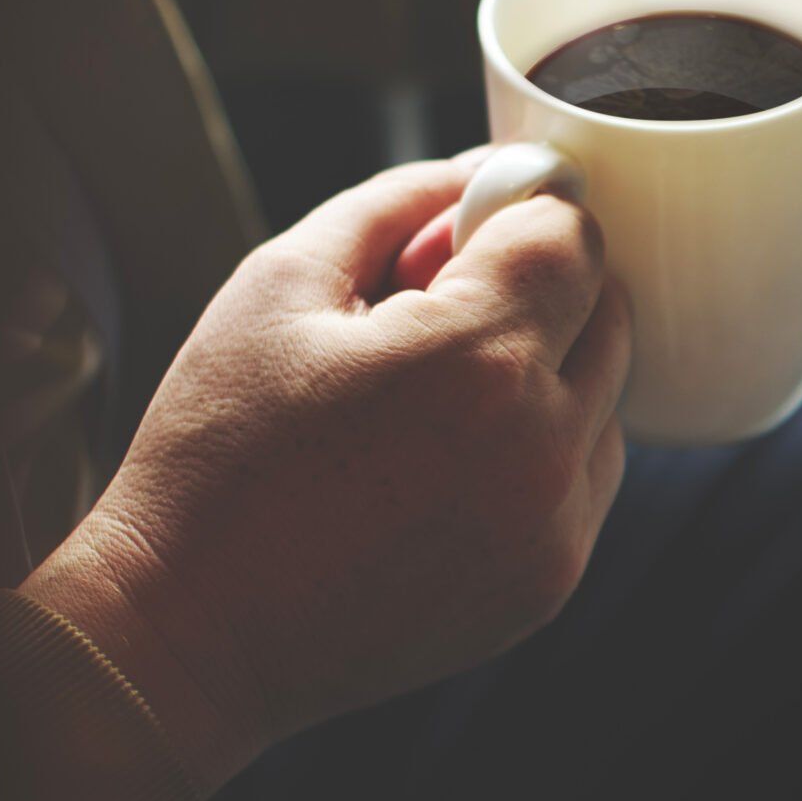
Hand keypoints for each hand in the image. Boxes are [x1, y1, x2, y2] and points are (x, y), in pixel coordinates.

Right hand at [22, 155, 627, 794]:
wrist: (191, 630)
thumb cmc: (217, 452)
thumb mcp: (280, 284)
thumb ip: (398, 203)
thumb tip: (483, 170)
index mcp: (479, 359)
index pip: (574, 237)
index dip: (520, 216)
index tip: (463, 233)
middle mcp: (542, 446)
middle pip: (610, 312)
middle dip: (540, 288)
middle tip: (434, 309)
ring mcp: (556, 527)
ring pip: (609, 399)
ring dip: (548, 372)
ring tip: (428, 398)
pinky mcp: (551, 584)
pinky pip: (587, 479)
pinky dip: (542, 450)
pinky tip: (442, 462)